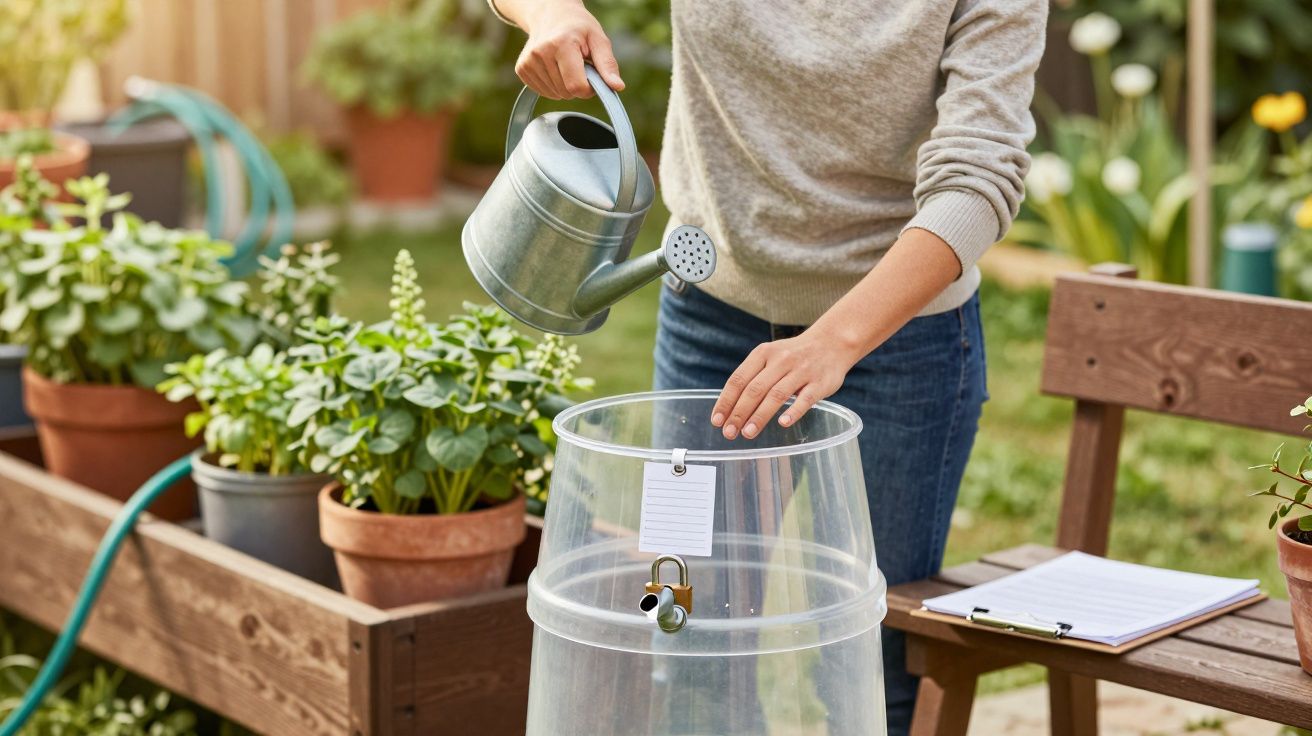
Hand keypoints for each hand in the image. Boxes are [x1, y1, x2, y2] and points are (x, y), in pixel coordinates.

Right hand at [513, 0, 623, 99]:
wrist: (550, 14)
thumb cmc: (578, 27)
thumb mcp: (598, 39)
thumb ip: (607, 64)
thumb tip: (617, 87)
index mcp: (561, 44)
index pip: (576, 86)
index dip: (589, 88)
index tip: (592, 76)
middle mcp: (541, 53)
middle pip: (566, 92)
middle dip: (577, 86)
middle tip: (579, 66)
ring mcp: (528, 61)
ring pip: (554, 94)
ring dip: (564, 86)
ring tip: (566, 65)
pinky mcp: (522, 69)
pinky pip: (542, 92)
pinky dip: (553, 86)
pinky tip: (555, 68)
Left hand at [711, 329, 863, 440]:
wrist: (833, 342)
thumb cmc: (794, 356)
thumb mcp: (770, 356)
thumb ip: (752, 376)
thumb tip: (729, 408)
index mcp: (763, 353)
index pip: (738, 379)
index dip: (726, 401)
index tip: (716, 421)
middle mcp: (780, 360)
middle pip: (755, 389)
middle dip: (739, 412)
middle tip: (729, 432)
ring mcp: (801, 371)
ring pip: (777, 394)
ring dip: (760, 415)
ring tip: (748, 433)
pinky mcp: (820, 383)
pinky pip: (806, 398)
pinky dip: (794, 410)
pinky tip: (783, 423)